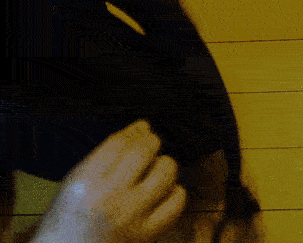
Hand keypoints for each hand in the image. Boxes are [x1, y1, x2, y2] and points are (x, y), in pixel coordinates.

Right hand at [32, 121, 186, 242]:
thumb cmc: (70, 218)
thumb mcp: (75, 182)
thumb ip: (104, 156)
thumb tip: (141, 128)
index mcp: (86, 182)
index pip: (119, 143)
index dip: (135, 130)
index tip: (142, 127)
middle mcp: (109, 196)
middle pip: (143, 152)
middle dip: (151, 142)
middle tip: (151, 145)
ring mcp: (131, 216)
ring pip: (165, 172)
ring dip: (165, 164)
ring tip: (157, 168)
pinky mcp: (147, 233)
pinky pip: (176, 202)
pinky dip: (175, 192)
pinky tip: (165, 191)